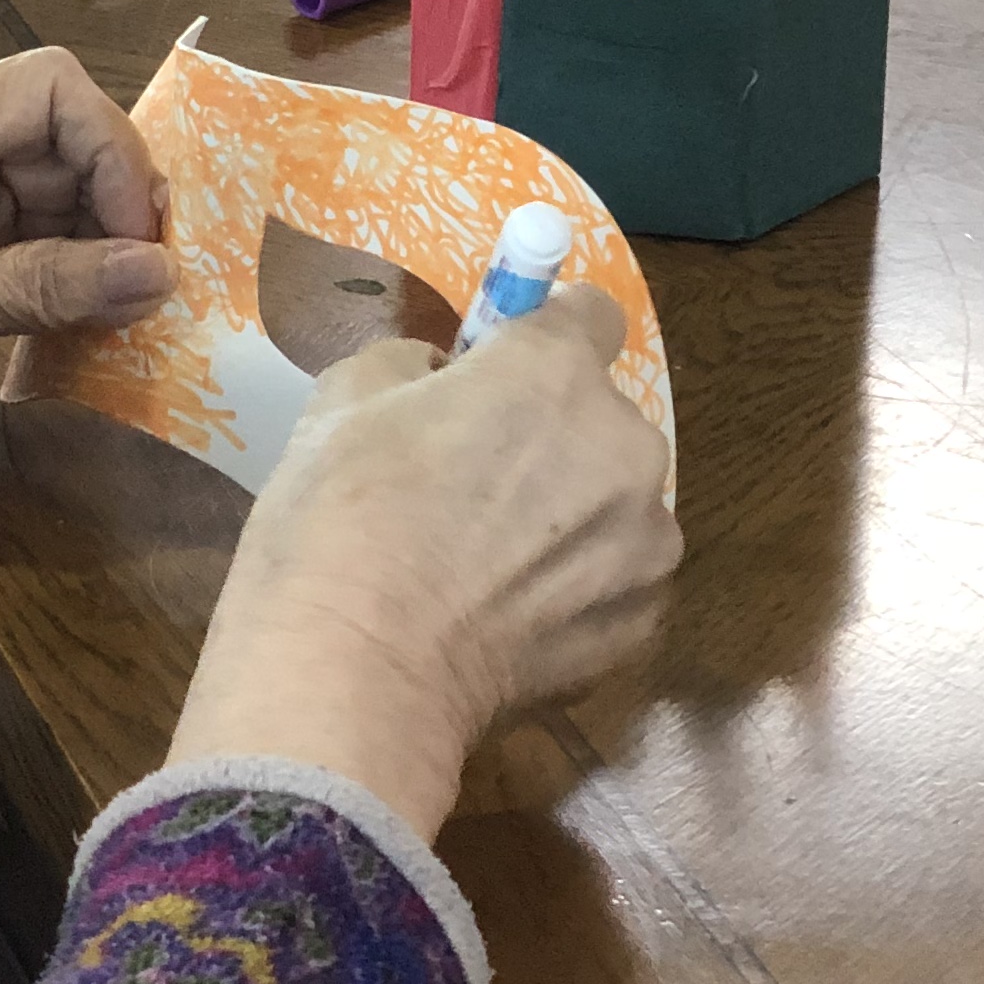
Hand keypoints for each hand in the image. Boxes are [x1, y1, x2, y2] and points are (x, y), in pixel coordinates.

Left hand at [0, 49, 171, 587]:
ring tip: (148, 310)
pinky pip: (48, 261)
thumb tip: (160, 272)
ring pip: (65, 206)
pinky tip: (116, 327)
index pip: (46, 89)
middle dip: (119, 203)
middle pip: (65, 145)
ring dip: (110, 252)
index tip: (138, 234)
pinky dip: (86, 289)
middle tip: (159, 281)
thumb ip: (47, 283)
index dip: (109, 146)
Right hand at [165, 285, 679, 840]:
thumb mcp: (344, 399)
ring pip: (615, 504)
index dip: (542, 333)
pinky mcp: (640, 626)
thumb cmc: (338, 517)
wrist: (356, 669)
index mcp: (553, 374)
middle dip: (551, 435)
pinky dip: (571, 590)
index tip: (499, 366)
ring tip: (487, 564)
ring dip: (571, 516)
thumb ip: (412, 367)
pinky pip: (613, 582)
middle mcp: (624, 447)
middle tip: (471, 480)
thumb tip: (441, 383)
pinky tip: (502, 616)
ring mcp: (645, 544)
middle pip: (602, 418)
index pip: (590, 314)